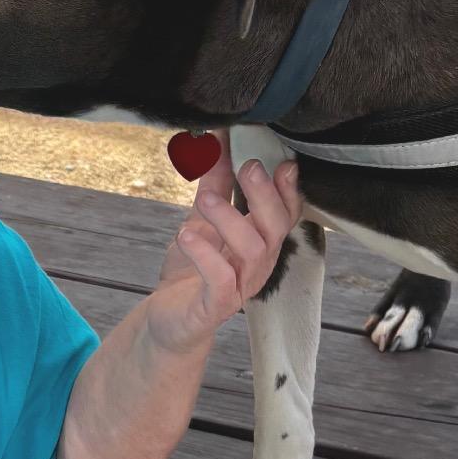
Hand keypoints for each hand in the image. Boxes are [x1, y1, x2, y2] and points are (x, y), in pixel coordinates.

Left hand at [145, 132, 301, 353]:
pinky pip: (221, 283)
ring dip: (230, 220)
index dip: (288, 188)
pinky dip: (206, 257)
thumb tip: (217, 139)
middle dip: (265, 195)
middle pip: (277, 228)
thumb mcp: (202, 220)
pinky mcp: (215, 307)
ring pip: (253, 251)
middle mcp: (257, 264)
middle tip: (249, 166)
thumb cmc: (193, 271)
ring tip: (206, 200)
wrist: (168, 320)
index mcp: (260, 240)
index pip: (286, 213)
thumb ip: (214, 184)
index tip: (282, 160)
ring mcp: (240, 287)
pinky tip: (186, 236)